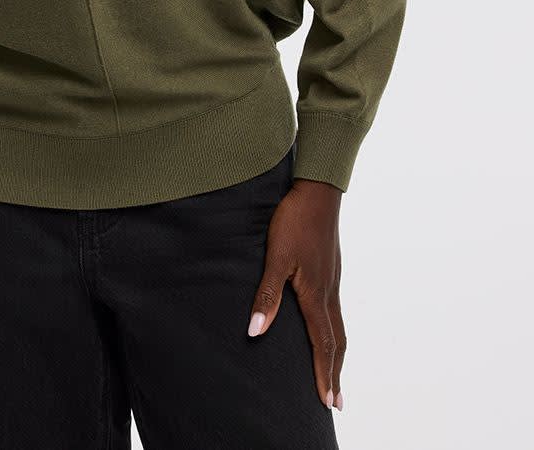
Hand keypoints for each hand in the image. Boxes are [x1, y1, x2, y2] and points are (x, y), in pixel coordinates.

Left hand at [246, 177, 345, 410]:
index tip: (327, 403)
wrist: (317, 191)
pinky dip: (335, 330)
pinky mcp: (331, 269)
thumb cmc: (294, 221)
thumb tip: (255, 332)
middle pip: (337, 342)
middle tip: (337, 402)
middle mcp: (329, 292)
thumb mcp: (275, 257)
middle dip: (336, 373)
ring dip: (337, 354)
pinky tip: (326, 325)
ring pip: (338, 326)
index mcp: (316, 295)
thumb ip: (267, 295)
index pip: (323, 345)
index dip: (324, 375)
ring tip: (335, 372)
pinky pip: (335, 309)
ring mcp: (333, 280)